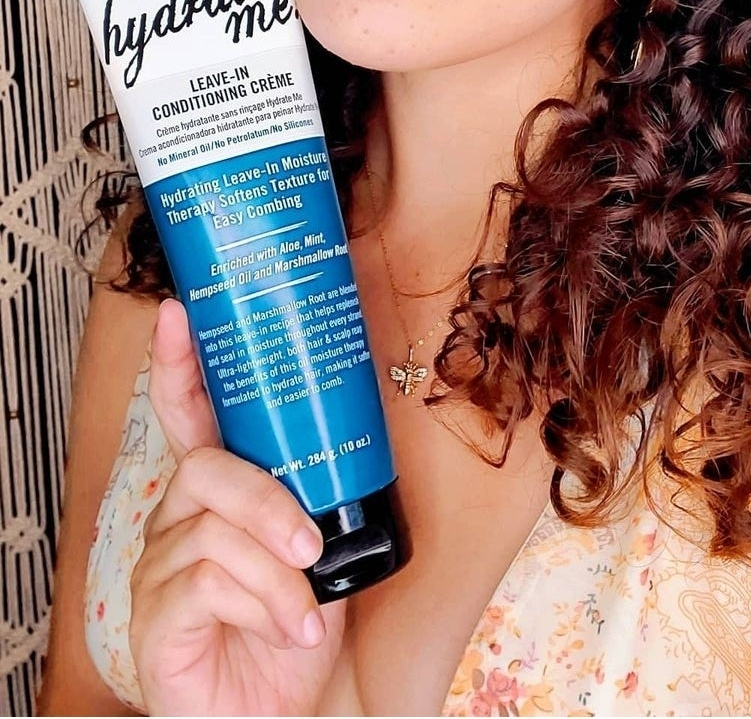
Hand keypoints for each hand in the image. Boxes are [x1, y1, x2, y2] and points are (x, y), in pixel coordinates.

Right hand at [129, 298, 347, 715]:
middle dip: (266, 500)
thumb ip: (317, 494)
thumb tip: (354, 426)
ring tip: (309, 606)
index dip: (179, 364)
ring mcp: (158, 570)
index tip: (179, 314)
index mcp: (215, 493)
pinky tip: (292, 629)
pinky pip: (207, 582)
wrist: (286, 711)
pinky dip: (264, 603)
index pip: (187, 415)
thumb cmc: (299, 624)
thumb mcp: (320, 547)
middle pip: (203, 469)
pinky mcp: (154, 620)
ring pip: (212, 530)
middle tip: (312, 544)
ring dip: (276, 570)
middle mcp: (175, 520)